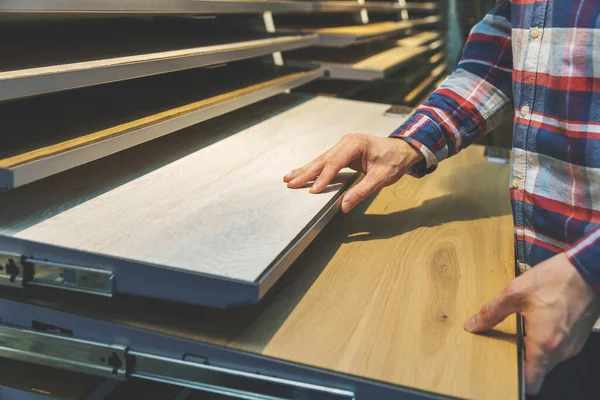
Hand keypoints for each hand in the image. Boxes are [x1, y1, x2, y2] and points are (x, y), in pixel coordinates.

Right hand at [283, 134, 422, 212]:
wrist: (403, 150)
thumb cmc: (394, 160)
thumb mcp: (381, 178)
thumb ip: (362, 191)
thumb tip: (345, 205)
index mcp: (356, 144)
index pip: (335, 162)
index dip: (323, 177)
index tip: (313, 189)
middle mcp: (347, 142)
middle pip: (323, 159)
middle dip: (306, 172)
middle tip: (291, 183)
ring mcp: (343, 145)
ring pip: (321, 159)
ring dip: (305, 170)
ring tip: (289, 178)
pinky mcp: (342, 151)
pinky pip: (325, 160)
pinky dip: (312, 167)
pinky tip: (300, 172)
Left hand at [464, 253, 599, 394]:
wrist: (586, 269)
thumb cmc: (556, 280)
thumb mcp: (515, 293)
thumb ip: (491, 312)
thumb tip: (473, 325)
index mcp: (544, 343)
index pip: (533, 381)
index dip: (517, 381)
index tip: (504, 372)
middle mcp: (561, 350)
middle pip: (539, 370)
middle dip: (522, 363)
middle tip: (506, 348)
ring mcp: (572, 345)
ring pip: (550, 360)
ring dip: (535, 352)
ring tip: (520, 334)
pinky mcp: (578, 337)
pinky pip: (559, 349)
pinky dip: (547, 343)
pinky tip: (537, 325)